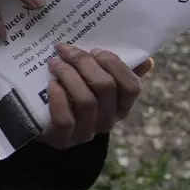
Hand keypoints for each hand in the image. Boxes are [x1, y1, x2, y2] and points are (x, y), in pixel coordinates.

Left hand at [39, 43, 153, 149]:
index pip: (132, 86)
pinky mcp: (62, 139)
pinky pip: (65, 120)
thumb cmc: (72, 96)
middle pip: (105, 88)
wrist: (43, 122)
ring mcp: (85, 133)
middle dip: (85, 63)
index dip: (114, 64)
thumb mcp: (95, 82)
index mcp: (120, 106)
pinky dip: (58, 98)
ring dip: (69, 76)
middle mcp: (106, 121)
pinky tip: (51, 84)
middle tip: (65, 50)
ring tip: (54, 63)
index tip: (94, 50)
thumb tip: (147, 61)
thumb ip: (117, 70)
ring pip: (86, 101)